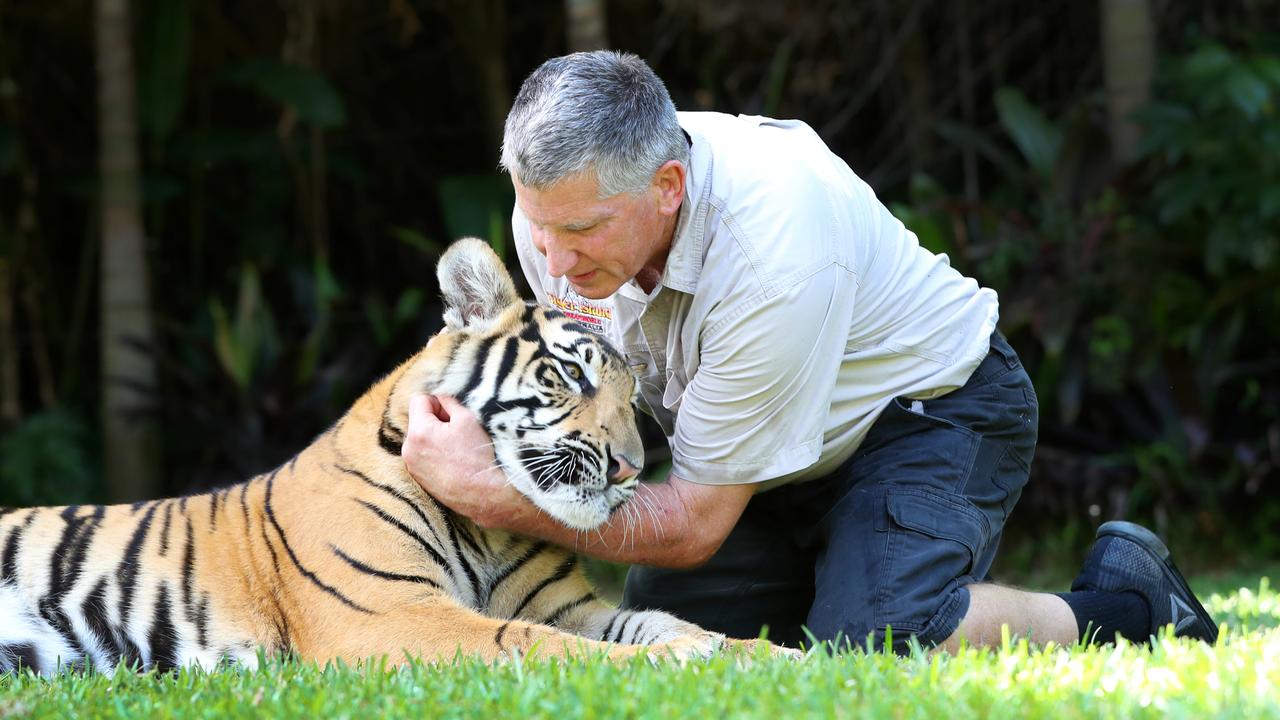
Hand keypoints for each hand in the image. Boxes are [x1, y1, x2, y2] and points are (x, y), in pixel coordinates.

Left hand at [401, 394, 529, 527]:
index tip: (452, 414)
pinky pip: (422, 454)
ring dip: (435, 436)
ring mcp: (412, 465)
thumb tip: (440, 399)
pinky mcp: (418, 477)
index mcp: (418, 431)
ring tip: (456, 448)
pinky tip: (452, 461)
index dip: (438, 402)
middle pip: (418, 419)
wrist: (483, 494)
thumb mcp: (467, 419)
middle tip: (458, 432)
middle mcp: (408, 449)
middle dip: (436, 420)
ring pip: (420, 437)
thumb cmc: (477, 456)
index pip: (419, 400)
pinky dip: (434, 452)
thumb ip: (449, 402)